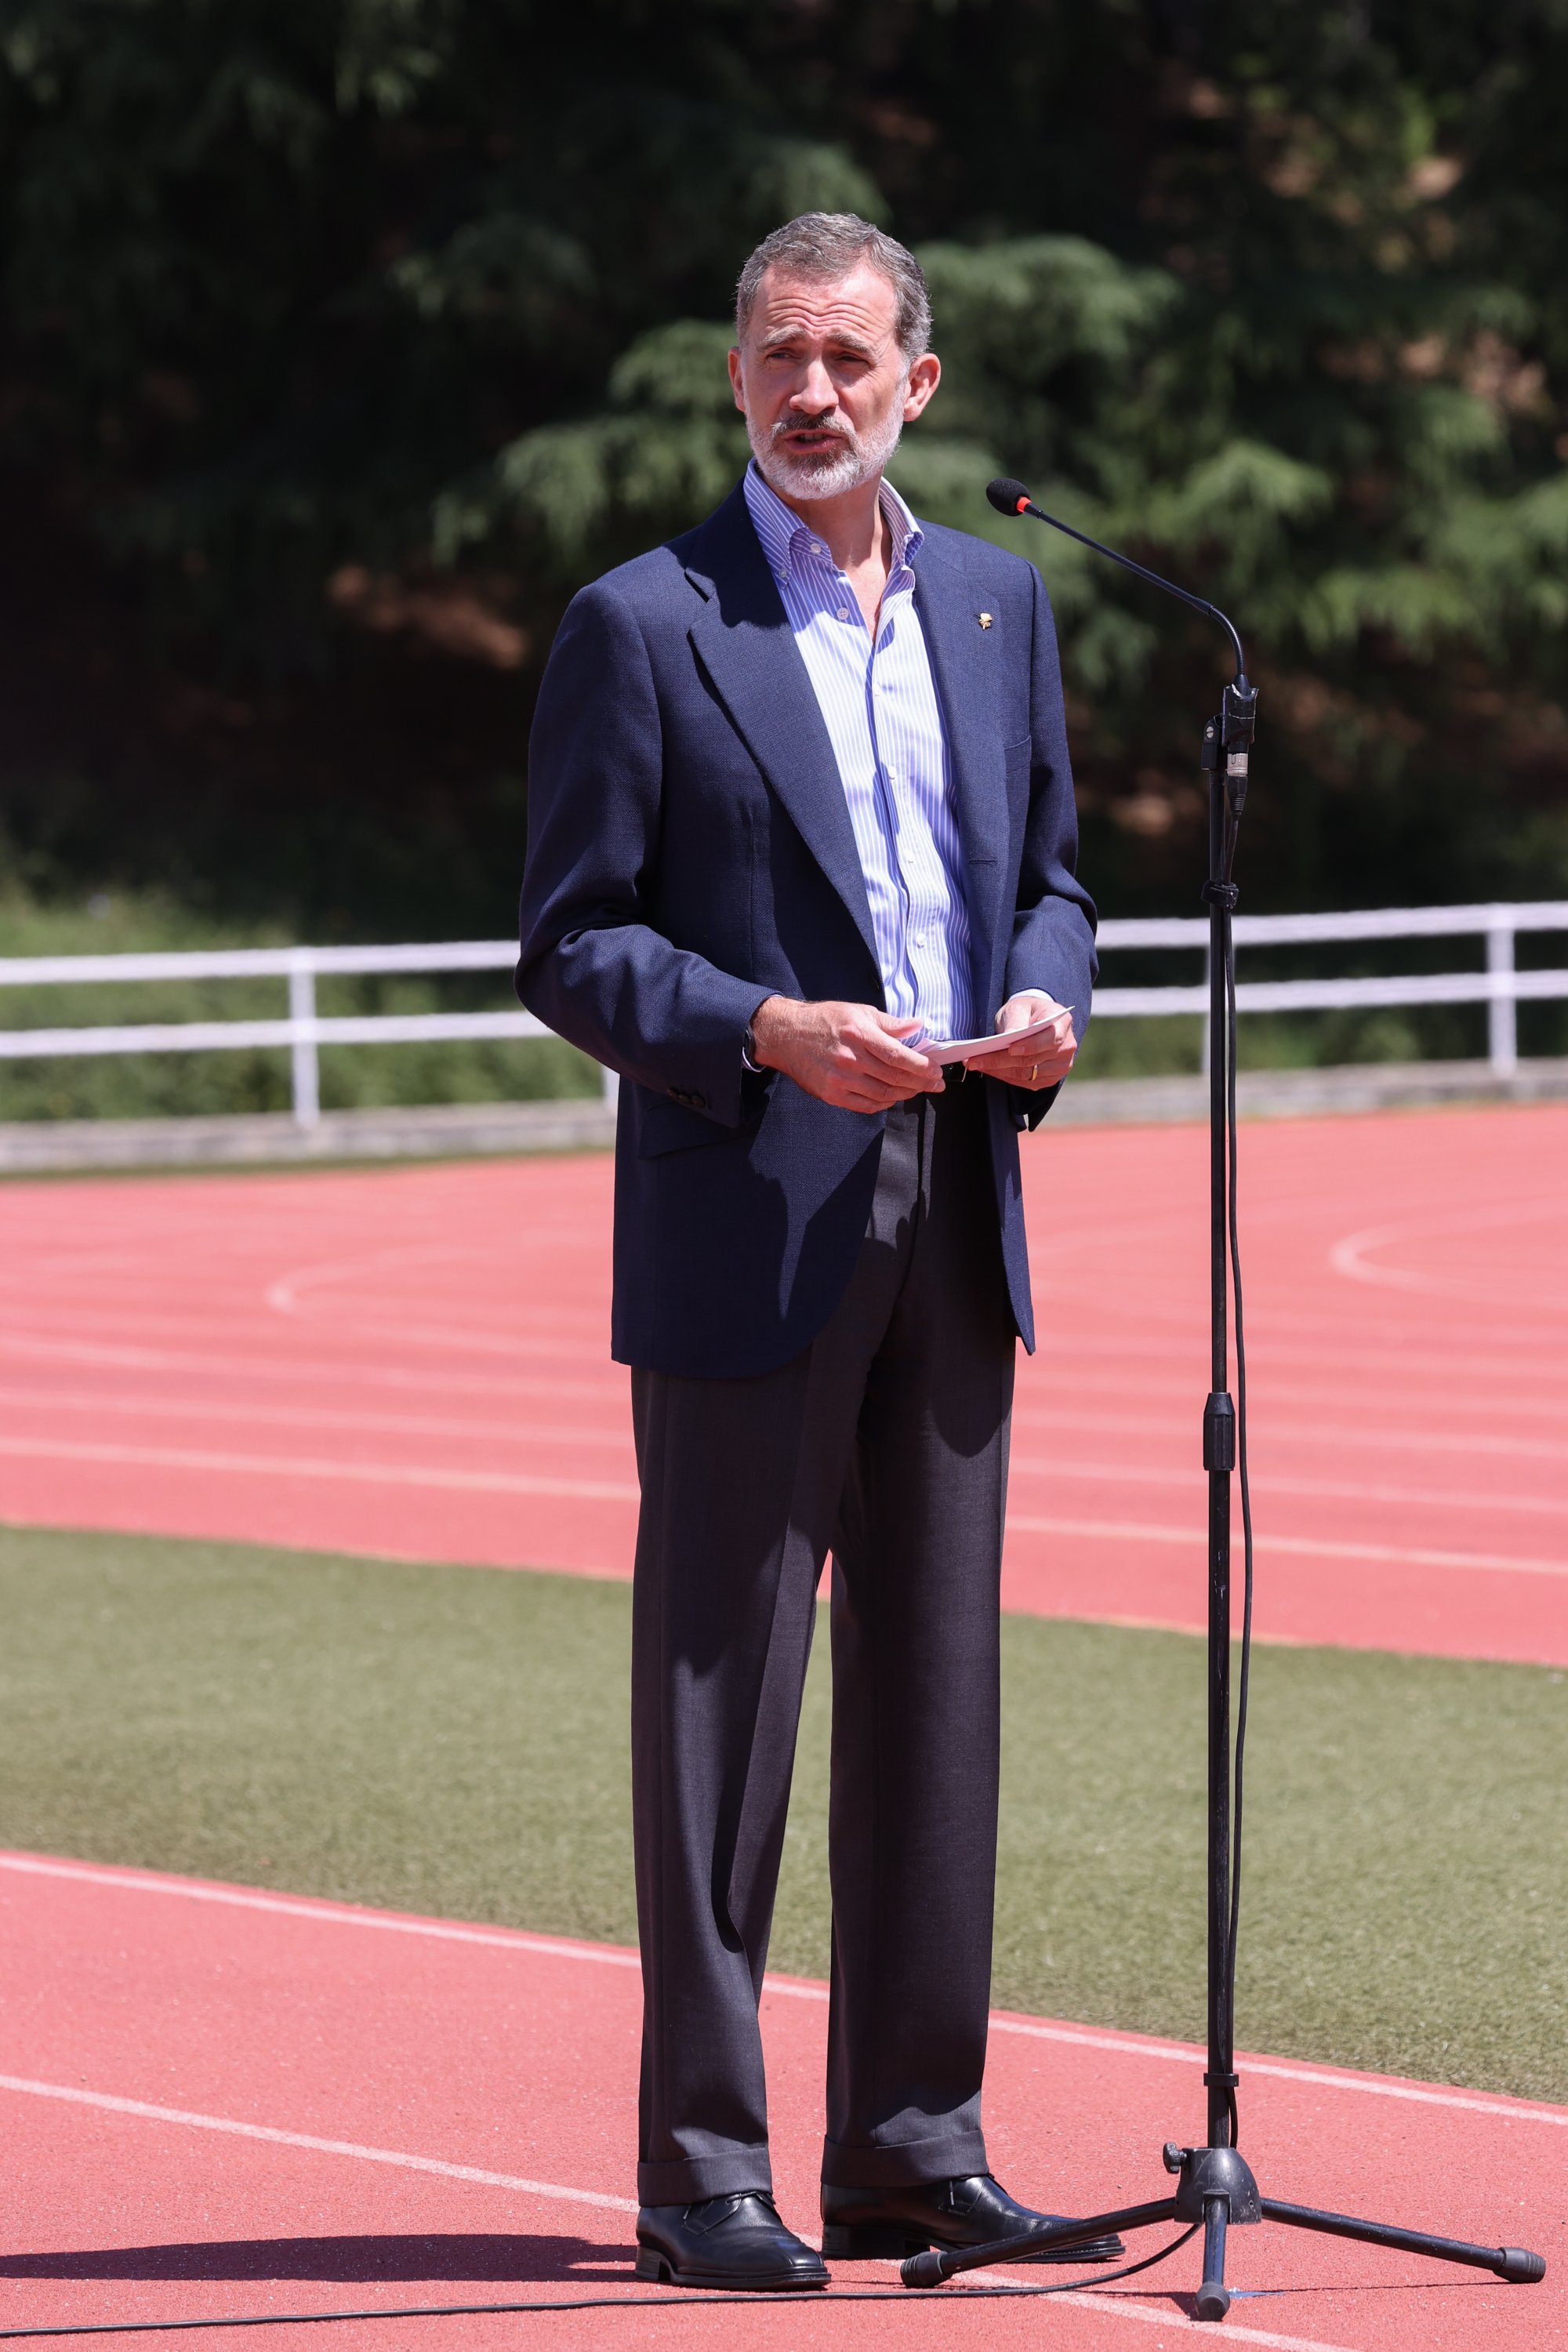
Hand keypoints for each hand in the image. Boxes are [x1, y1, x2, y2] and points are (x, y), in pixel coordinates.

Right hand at [750, 995, 945, 1111]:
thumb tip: (918, 1027)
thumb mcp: (858, 1011)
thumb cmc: (824, 1020)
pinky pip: (866, 1105)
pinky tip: (894, 1097)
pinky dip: (884, 1103)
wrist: (785, 1035)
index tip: (936, 1071)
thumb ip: (890, 1023)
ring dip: (906, 1094)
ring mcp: (840, 1080)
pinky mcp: (831, 1095)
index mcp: (859, 1034)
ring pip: (883, 1094)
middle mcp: (850, 1059)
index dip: (921, 1066)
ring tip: (918, 1089)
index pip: (898, 1055)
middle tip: (936, 1084)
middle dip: (921, 1082)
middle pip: (894, 1077)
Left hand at [972, 992, 1076, 1089]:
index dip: (1030, 1046)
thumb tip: (1011, 1036)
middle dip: (1000, 1060)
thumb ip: (1016, 1020)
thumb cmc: (1026, 1012)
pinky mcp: (1050, 1079)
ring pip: (1026, 1074)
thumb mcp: (1018, 1007)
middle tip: (974, 1059)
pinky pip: (1025, 1082)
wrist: (1033, 1021)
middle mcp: (1066, 1047)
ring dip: (998, 1071)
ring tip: (975, 1064)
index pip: (1050, 1038)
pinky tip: (988, 1069)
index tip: (1009, 1048)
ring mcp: (1061, 1066)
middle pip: (1033, 1059)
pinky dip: (1004, 1077)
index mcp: (1062, 1023)